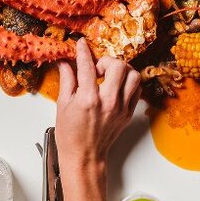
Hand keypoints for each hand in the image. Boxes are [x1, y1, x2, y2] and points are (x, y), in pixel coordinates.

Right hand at [55, 39, 141, 171]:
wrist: (84, 156)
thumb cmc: (70, 134)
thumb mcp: (62, 105)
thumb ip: (67, 80)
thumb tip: (65, 62)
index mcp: (88, 99)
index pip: (87, 66)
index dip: (83, 51)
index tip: (82, 44)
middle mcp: (107, 102)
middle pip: (118, 65)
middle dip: (106, 61)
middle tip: (97, 69)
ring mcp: (121, 108)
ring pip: (133, 75)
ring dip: (122, 71)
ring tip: (110, 76)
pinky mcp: (128, 113)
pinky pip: (137, 89)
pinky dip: (129, 83)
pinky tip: (117, 86)